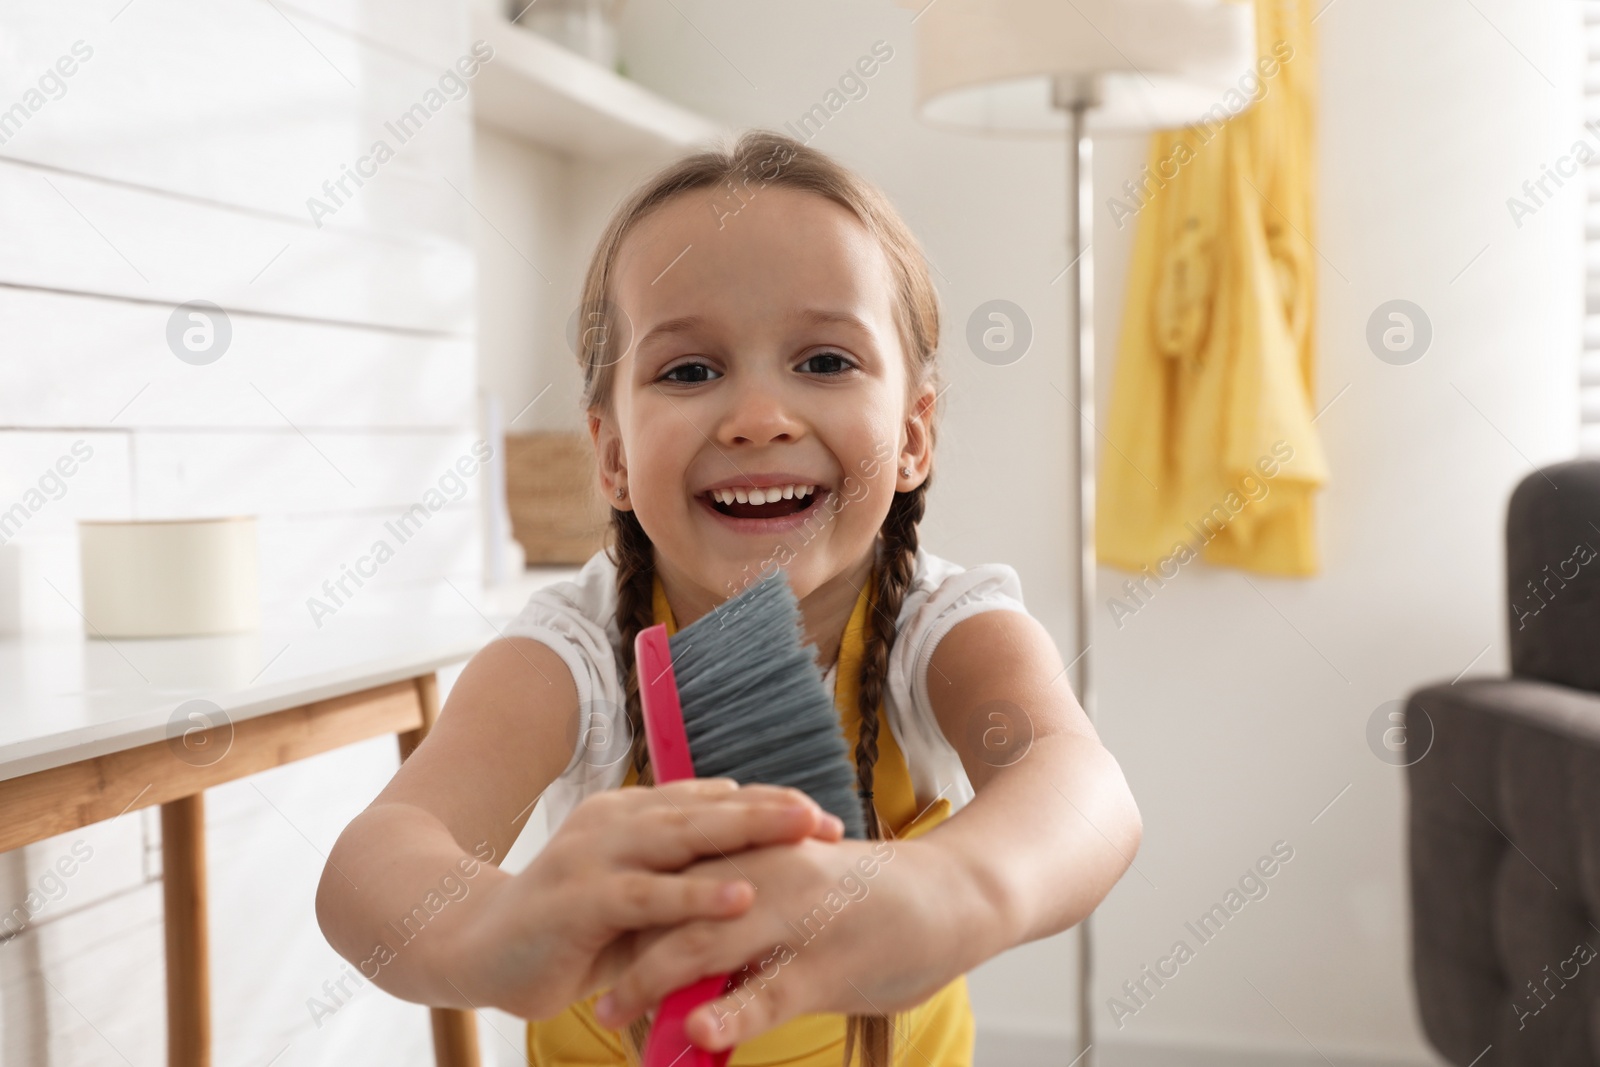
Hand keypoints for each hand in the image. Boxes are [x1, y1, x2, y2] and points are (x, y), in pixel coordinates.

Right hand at [446, 779, 844, 1018]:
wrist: (471, 946)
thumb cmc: (562, 929)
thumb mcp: (629, 897)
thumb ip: (676, 880)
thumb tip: (746, 872)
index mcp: (630, 816)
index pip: (710, 802)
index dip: (766, 806)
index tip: (822, 816)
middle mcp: (616, 823)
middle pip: (707, 809)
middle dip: (772, 811)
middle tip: (827, 818)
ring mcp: (595, 856)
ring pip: (684, 838)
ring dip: (747, 833)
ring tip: (802, 833)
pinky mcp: (580, 899)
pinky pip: (648, 895)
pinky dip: (697, 894)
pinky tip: (741, 894)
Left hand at [592, 835, 988, 1050]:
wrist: (958, 894)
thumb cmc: (876, 896)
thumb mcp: (808, 886)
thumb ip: (758, 905)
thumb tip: (710, 943)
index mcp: (759, 853)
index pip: (677, 877)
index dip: (631, 912)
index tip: (594, 940)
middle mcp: (767, 878)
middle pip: (673, 913)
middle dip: (624, 955)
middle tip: (592, 991)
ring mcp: (796, 920)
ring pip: (705, 948)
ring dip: (652, 984)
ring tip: (609, 1013)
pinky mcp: (827, 963)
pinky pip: (767, 993)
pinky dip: (728, 1015)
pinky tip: (697, 1034)